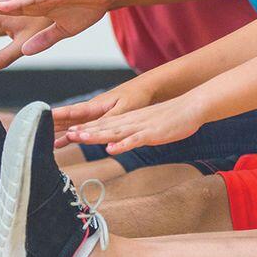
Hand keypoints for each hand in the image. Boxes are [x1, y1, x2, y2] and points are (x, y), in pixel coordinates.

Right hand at [51, 78, 157, 147]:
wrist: (145, 90)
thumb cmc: (136, 96)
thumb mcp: (125, 108)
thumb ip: (111, 120)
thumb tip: (99, 132)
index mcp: (96, 106)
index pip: (72, 111)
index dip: (58, 115)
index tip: (42, 117)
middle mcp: (90, 110)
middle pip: (66, 118)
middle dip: (50, 123)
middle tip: (32, 128)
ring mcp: (92, 115)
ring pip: (70, 124)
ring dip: (57, 131)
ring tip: (43, 140)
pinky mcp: (97, 120)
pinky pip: (80, 129)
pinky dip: (70, 136)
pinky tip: (61, 143)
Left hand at [62, 95, 206, 154]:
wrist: (191, 107)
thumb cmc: (172, 118)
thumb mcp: (148, 126)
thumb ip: (134, 133)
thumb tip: (121, 140)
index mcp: (130, 120)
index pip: (104, 125)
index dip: (86, 129)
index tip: (69, 134)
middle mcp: (131, 122)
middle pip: (104, 127)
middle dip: (85, 132)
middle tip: (66, 136)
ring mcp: (141, 127)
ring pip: (115, 132)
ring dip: (97, 136)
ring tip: (79, 138)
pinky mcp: (152, 134)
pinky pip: (135, 140)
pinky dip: (123, 145)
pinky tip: (111, 149)